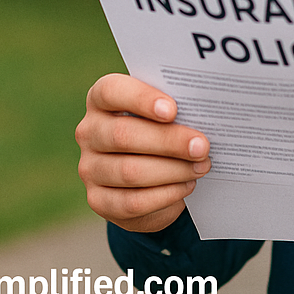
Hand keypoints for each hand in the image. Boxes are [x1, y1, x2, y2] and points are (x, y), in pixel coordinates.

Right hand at [75, 73, 210, 233]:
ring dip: (173, 170)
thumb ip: (174, 108)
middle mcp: (89, 131)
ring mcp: (89, 168)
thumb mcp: (163, 111)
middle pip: (123, 135)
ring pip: (130, 172)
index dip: (141, 99)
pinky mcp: (99, 200)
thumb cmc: (160, 127)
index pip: (112, 92)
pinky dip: (165, 194)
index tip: (172, 110)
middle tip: (202, 146)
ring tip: (201, 166)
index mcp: (101, 99)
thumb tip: (203, 115)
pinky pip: (132, 202)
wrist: (147, 171)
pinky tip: (187, 185)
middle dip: (168, 141)